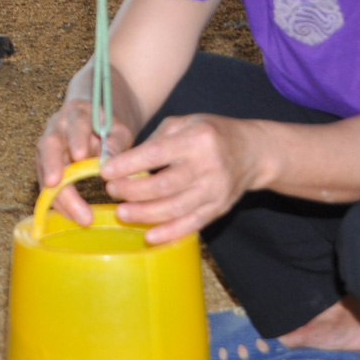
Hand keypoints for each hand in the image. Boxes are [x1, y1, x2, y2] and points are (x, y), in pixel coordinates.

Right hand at [36, 99, 132, 225]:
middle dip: (51, 167)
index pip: (75, 124)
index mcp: (78, 114)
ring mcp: (47, 147)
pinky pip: (46, 184)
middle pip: (49, 147)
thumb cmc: (108, 128)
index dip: (75, 140)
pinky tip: (72, 217)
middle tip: (55, 186)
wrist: (94, 123)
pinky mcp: (45, 166)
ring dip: (57, 194)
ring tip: (78, 216)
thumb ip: (115, 144)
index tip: (79, 157)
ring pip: (44, 169)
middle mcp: (56, 129)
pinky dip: (58, 202)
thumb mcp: (118, 131)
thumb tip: (111, 165)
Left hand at [98, 113, 263, 245]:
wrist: (253, 151)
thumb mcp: (183, 123)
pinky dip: (170, 232)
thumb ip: (154, 141)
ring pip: (176, 208)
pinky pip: (192, 224)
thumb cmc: (210, 134)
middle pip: (164, 185)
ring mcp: (215, 190)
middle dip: (132, 191)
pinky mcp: (219, 208)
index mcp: (196, 139)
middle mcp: (208, 165)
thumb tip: (120, 162)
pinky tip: (150, 235)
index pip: (156, 154)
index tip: (106, 171)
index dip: (128, 165)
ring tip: (122, 213)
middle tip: (111, 191)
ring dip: (145, 214)